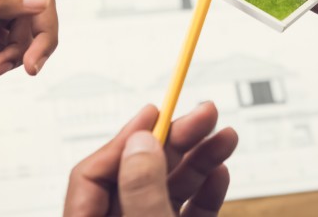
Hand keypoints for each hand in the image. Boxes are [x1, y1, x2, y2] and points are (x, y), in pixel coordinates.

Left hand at [65, 102, 237, 216]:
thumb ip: (142, 190)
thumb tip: (141, 142)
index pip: (92, 175)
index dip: (124, 139)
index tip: (155, 111)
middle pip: (136, 175)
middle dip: (174, 141)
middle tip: (206, 113)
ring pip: (166, 191)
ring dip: (198, 161)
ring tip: (225, 137)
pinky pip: (186, 212)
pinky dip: (204, 192)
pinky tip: (220, 172)